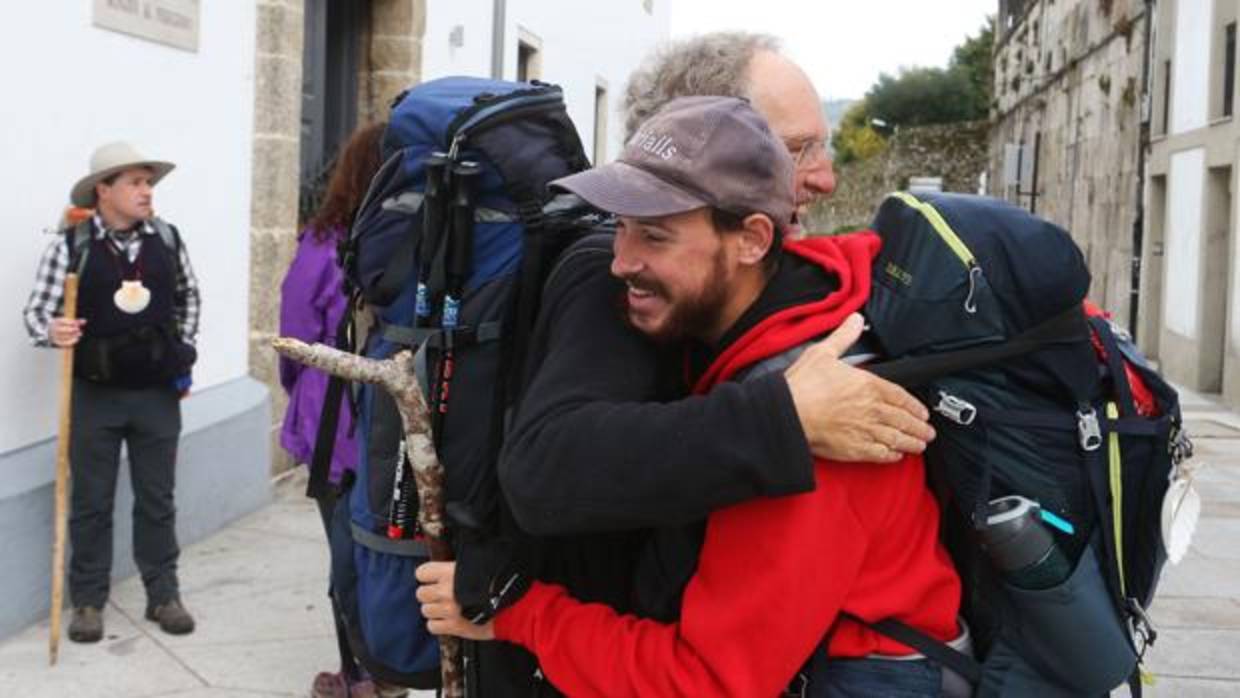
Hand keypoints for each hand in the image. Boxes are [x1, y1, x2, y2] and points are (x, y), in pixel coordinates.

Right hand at [49, 317, 85, 346]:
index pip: (62, 322)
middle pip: (61, 330)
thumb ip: (76, 321)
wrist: (50, 332)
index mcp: (55, 322)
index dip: (70, 323)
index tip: (77, 324)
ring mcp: (54, 336)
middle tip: (78, 329)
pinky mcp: (56, 342)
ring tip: (80, 334)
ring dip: (73, 336)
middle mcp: (54, 329)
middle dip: (71, 330)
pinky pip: (64, 343)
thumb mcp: (67, 322)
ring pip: (63, 337)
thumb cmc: (62, 325)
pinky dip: (71, 341)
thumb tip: (85, 321)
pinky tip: (77, 339)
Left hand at [416, 561, 495, 640]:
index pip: (422, 573)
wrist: (512, 608)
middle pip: (421, 593)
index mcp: (451, 573)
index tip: (433, 579)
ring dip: (435, 610)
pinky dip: (438, 624)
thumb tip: (441, 570)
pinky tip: (449, 620)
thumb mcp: (476, 566)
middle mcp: (447, 591)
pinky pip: (432, 626)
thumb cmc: (498, 585)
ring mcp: (449, 610)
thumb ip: (455, 567)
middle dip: (431, 594)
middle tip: (442, 595)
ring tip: (448, 608)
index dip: (427, 576)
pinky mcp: (453, 627)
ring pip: (426, 610)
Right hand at [785, 313, 934, 462]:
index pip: (900, 396)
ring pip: (896, 438)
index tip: (923, 412)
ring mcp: (865, 430)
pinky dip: (891, 456)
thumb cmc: (802, 386)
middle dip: (919, 428)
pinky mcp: (854, 449)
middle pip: (903, 420)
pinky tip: (895, 456)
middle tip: (928, 433)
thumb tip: (855, 320)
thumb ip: (843, 336)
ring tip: (919, 446)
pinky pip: (880, 454)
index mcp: (868, 385)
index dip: (914, 406)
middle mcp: (872, 409)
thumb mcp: (823, 353)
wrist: (788, 414)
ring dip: (911, 443)